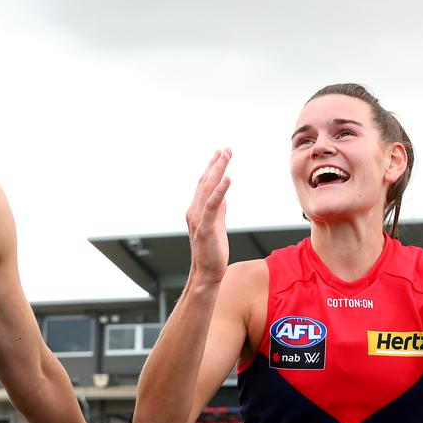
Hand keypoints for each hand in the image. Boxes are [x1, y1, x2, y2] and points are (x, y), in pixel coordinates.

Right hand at [187, 149, 231, 283]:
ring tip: (225, 156)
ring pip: (207, 190)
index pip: (204, 184)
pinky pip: (213, 206)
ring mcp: (199, 219)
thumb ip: (219, 208)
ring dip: (217, 171)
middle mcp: (194, 211)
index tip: (221, 152)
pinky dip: (219, 191)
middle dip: (216, 164)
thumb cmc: (212, 250)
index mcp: (197, 210)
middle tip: (225, 149)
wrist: (207, 272)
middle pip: (205, 182)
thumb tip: (223, 193)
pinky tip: (227, 179)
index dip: (212, 167)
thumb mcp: (217, 223)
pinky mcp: (205, 228)